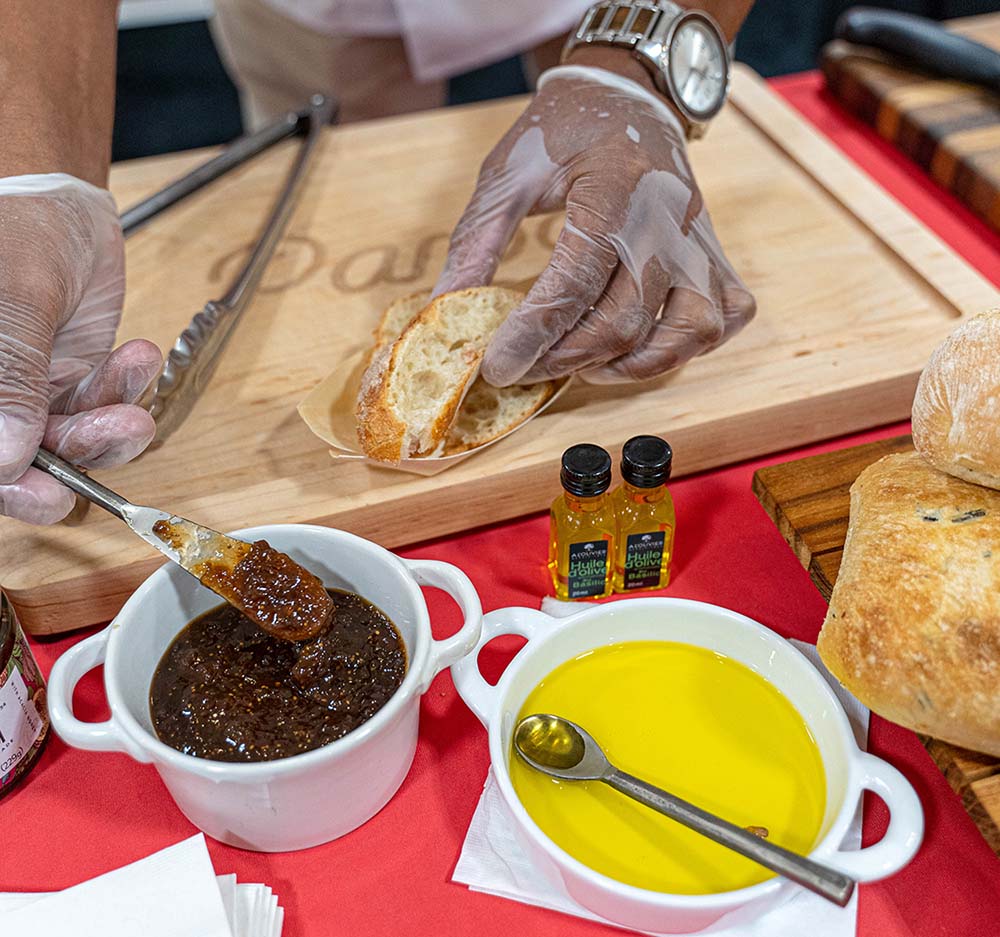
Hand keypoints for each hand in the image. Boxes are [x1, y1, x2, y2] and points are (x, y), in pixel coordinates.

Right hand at [0, 175, 160, 523]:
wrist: (61, 202)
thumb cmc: (20, 230)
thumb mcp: (17, 295)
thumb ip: (12, 373)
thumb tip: (6, 456)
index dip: (6, 484)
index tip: (46, 493)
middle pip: (16, 462)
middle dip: (67, 469)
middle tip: (111, 445)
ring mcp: (29, 391)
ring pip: (67, 440)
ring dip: (107, 430)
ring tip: (135, 410)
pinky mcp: (74, 381)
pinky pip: (101, 406)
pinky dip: (124, 391)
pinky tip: (137, 355)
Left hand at [434, 65, 754, 384]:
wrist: (629, 94)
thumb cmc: (566, 130)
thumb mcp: (509, 172)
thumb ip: (477, 239)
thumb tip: (446, 305)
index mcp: (611, 192)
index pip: (572, 287)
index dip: (530, 337)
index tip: (497, 367)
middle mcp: (665, 221)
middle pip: (623, 322)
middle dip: (566, 359)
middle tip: (526, 366)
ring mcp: (698, 240)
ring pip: (686, 332)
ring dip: (631, 365)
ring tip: (585, 365)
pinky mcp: (714, 252)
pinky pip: (724, 317)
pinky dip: (689, 347)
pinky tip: (644, 346)